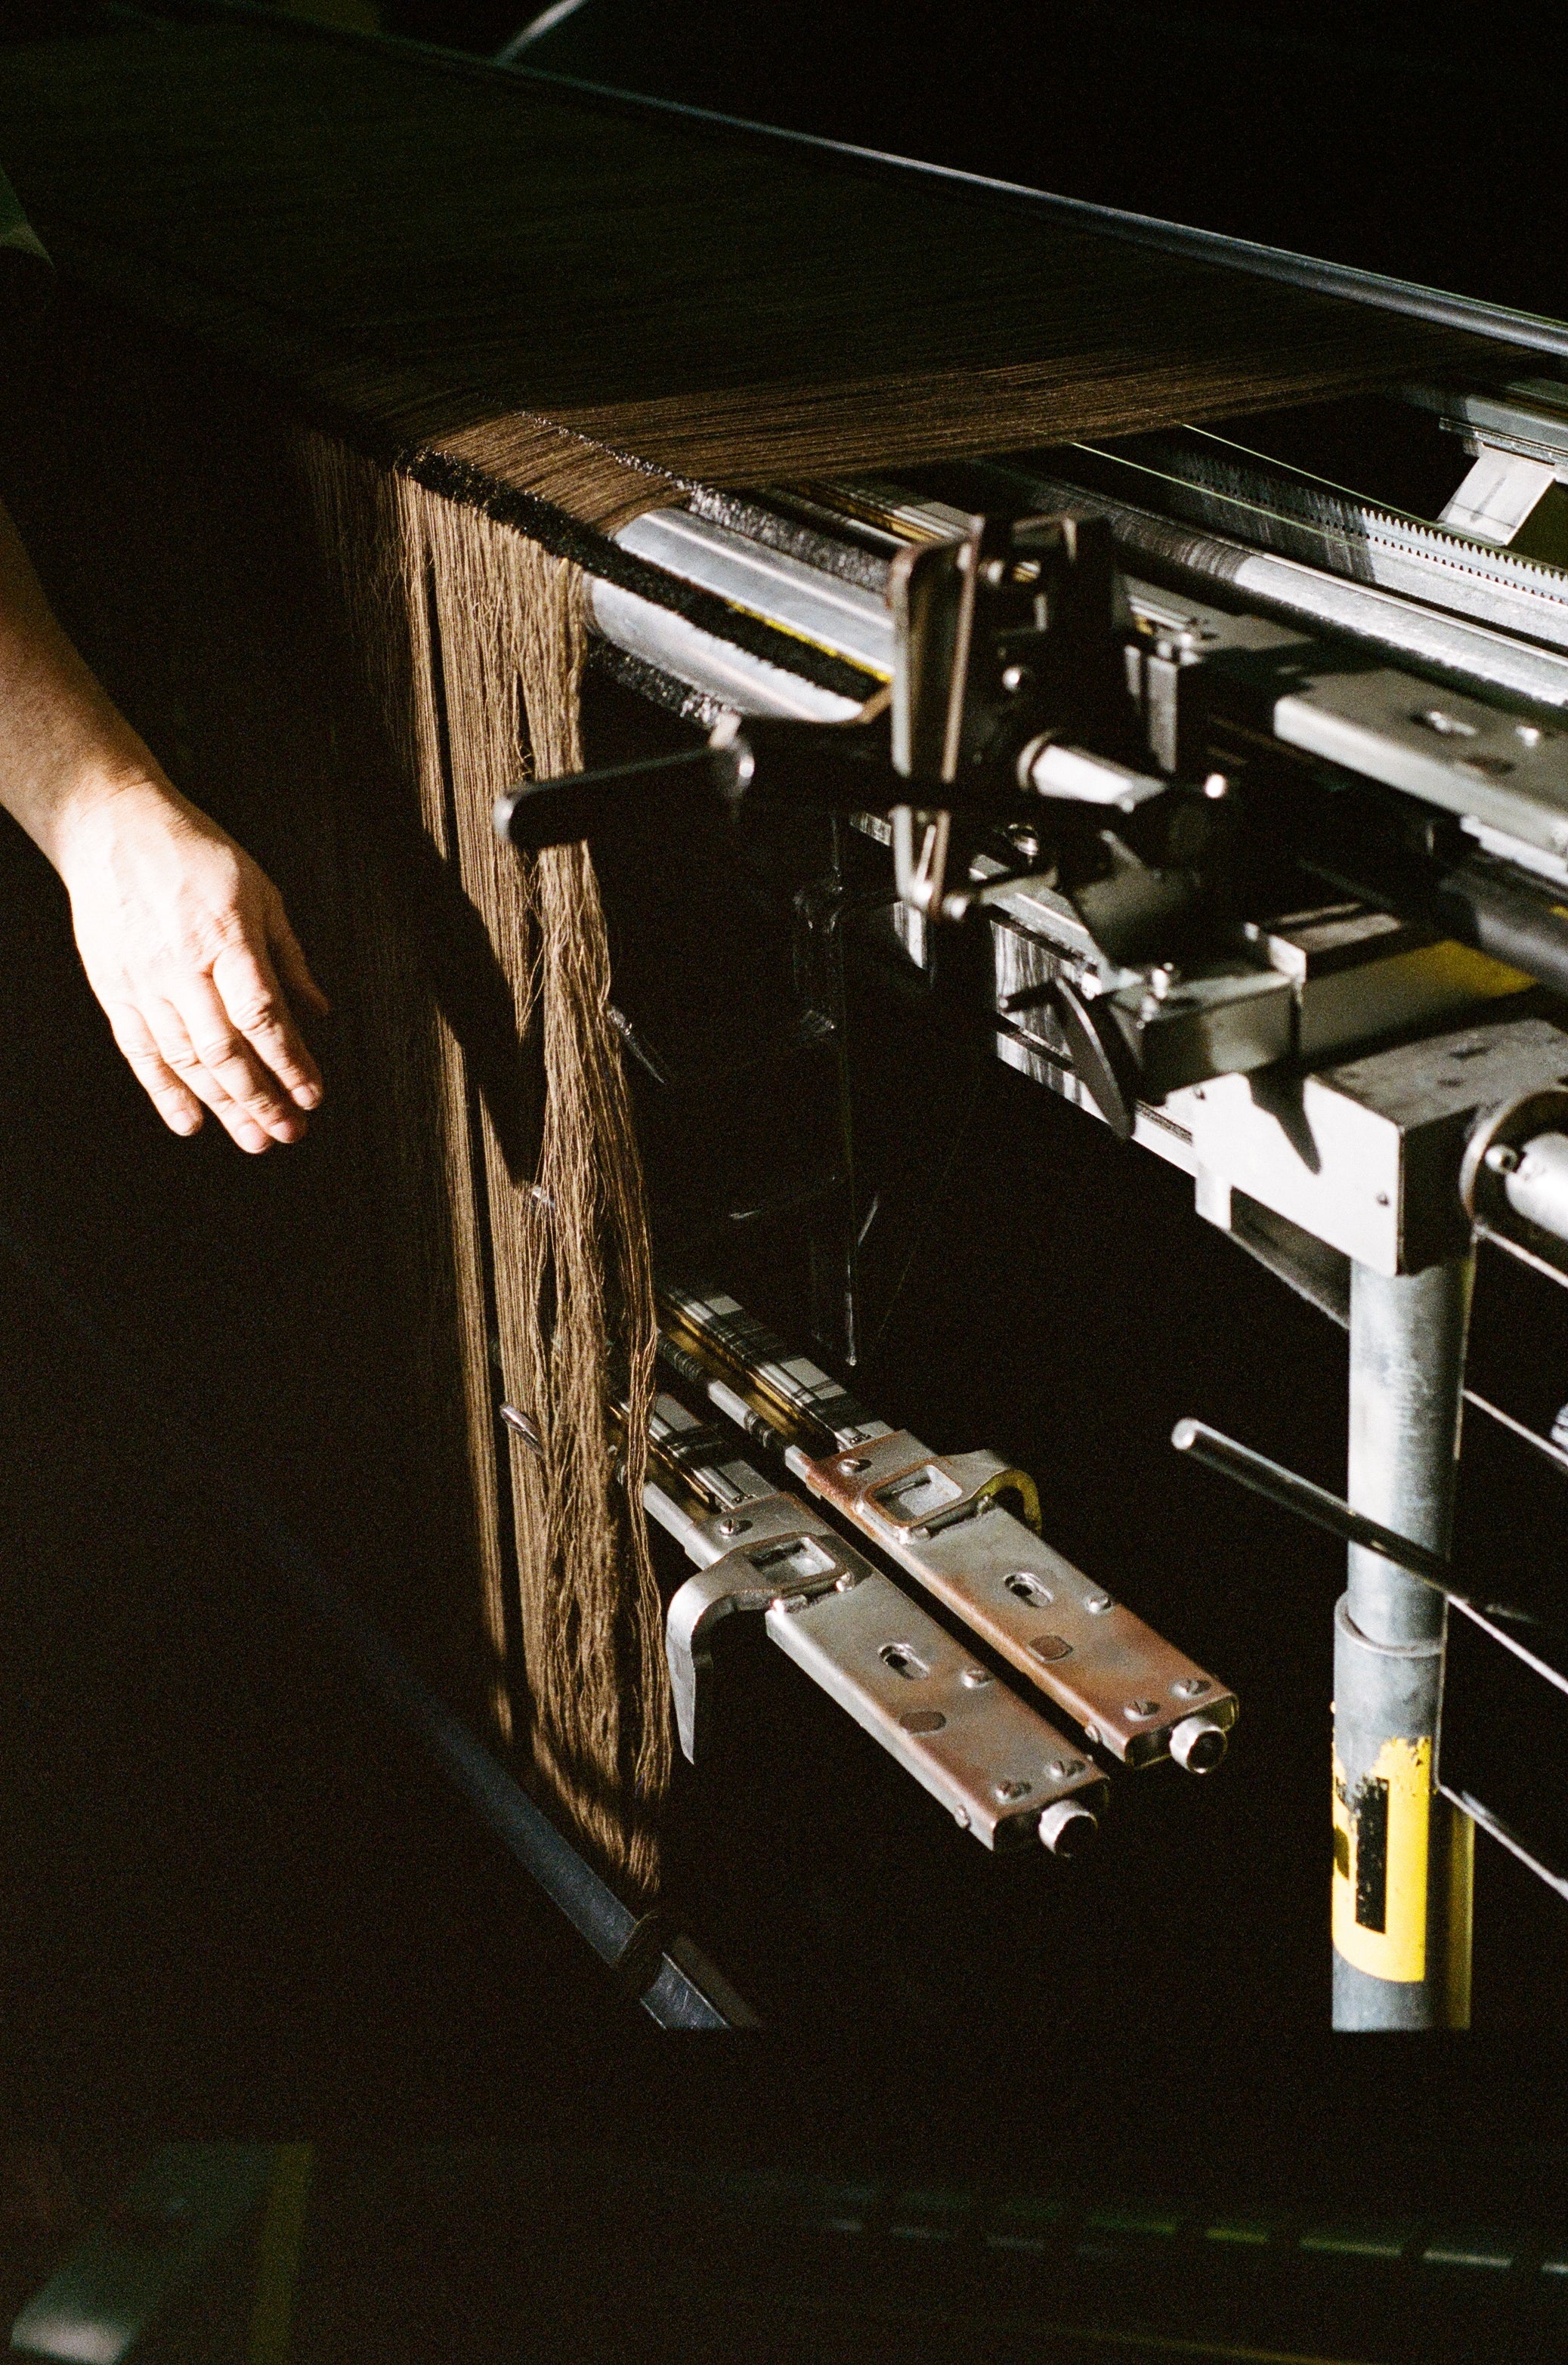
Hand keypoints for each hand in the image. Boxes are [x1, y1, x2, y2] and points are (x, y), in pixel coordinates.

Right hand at [54, 773, 328, 1153]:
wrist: (114, 829)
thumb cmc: (195, 856)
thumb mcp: (261, 895)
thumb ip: (289, 959)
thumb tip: (320, 1012)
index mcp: (227, 938)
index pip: (263, 1016)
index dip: (290, 1062)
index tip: (312, 1095)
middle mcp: (183, 966)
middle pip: (225, 1050)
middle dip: (260, 1099)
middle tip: (288, 1133)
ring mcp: (144, 981)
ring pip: (185, 1059)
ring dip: (222, 1105)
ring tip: (253, 1138)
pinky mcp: (114, 989)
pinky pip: (141, 1052)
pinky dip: (164, 1092)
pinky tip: (190, 1121)